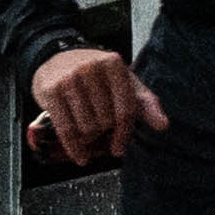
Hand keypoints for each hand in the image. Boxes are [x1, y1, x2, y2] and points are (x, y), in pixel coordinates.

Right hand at [26, 47, 169, 167]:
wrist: (57, 58)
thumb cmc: (97, 77)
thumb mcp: (125, 84)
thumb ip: (146, 104)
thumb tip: (163, 125)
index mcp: (114, 64)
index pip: (126, 110)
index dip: (123, 134)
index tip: (119, 149)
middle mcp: (90, 68)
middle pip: (105, 121)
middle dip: (103, 132)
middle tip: (97, 129)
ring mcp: (69, 79)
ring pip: (86, 128)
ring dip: (88, 138)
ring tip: (87, 132)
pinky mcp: (51, 91)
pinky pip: (66, 129)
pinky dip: (74, 148)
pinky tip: (80, 156)